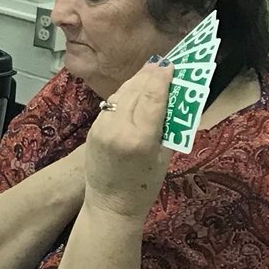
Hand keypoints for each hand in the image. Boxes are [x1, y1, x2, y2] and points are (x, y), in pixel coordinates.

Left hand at [82, 61, 173, 221]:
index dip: (162, 78)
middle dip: (150, 75)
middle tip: (163, 64)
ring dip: (137, 81)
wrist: (110, 205)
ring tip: (151, 72)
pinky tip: (135, 90)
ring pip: (122, 94)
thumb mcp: (164, 156)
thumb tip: (174, 97)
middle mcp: (118, 129)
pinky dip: (125, 94)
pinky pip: (112, 104)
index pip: (152, 97)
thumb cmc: (145, 185)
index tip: (170, 66)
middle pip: (136, 90)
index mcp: (140, 138)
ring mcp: (102, 128)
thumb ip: (168, 125)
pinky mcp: (93, 129)